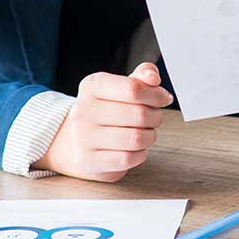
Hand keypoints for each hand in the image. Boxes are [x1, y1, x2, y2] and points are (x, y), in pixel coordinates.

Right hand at [34, 62, 173, 180]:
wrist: (75, 139)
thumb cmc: (105, 110)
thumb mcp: (120, 86)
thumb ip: (141, 76)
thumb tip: (153, 77)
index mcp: (93, 85)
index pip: (133, 88)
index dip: (155, 94)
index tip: (164, 98)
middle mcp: (83, 110)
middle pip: (138, 114)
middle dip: (155, 116)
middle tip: (155, 117)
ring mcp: (82, 137)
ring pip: (135, 138)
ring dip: (150, 136)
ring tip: (147, 133)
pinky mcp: (86, 161)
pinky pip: (127, 159)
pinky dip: (140, 154)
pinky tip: (137, 148)